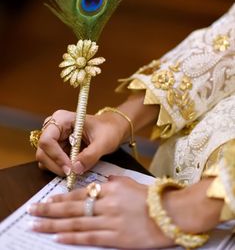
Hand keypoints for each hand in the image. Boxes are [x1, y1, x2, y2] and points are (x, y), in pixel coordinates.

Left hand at [28, 176, 173, 248]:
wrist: (172, 213)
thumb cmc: (152, 196)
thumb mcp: (131, 182)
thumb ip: (114, 181)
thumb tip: (102, 181)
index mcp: (110, 188)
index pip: (79, 193)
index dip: (60, 198)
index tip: (45, 201)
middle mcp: (107, 203)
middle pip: (72, 207)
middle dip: (49, 210)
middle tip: (31, 212)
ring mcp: (110, 220)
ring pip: (76, 222)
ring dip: (54, 224)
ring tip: (37, 226)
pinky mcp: (116, 237)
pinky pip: (89, 237)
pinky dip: (71, 237)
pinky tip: (57, 237)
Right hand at [36, 110, 123, 176]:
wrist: (112, 129)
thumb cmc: (108, 130)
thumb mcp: (103, 142)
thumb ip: (90, 155)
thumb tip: (76, 169)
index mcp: (62, 118)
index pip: (47, 140)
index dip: (56, 156)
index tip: (70, 168)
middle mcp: (53, 126)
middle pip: (43, 151)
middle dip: (55, 165)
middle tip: (71, 174)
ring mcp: (53, 137)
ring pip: (44, 158)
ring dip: (57, 168)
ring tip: (74, 170)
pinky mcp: (56, 147)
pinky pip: (50, 161)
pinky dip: (59, 168)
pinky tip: (73, 167)